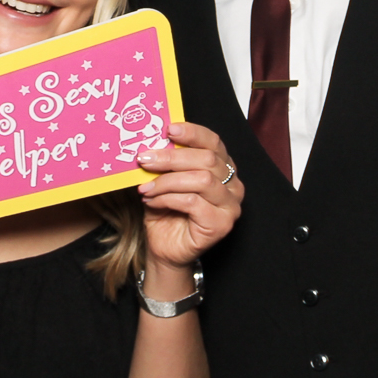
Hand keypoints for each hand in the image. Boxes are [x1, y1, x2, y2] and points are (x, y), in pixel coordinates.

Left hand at [136, 121, 241, 272]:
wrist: (165, 248)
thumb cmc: (167, 211)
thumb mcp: (164, 179)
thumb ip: (166, 161)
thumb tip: (151, 140)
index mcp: (222, 168)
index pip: (213, 142)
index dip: (192, 133)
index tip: (168, 129)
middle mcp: (232, 184)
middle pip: (207, 159)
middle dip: (171, 157)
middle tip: (144, 159)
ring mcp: (230, 205)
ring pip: (201, 180)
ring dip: (167, 181)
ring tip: (145, 187)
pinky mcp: (222, 224)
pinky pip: (193, 202)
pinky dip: (167, 199)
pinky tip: (152, 202)